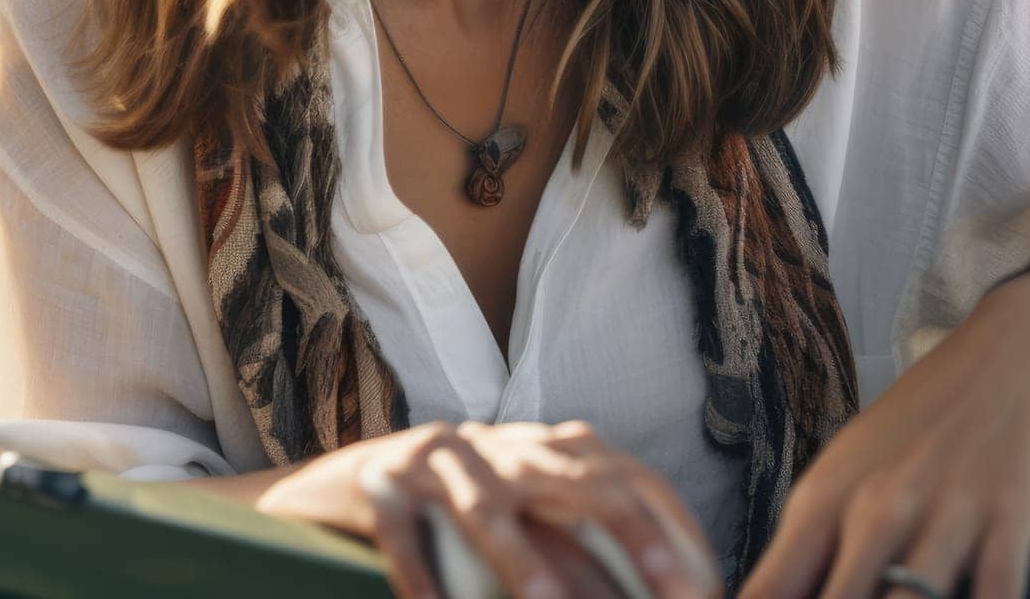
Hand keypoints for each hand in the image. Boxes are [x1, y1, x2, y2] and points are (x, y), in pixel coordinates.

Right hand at [255, 417, 724, 598]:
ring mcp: (429, 460)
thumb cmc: (437, 522)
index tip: (703, 585)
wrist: (326, 490)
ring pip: (485, 504)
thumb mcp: (509, 521)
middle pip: (569, 473)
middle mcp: (489, 446)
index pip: (614, 470)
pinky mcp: (374, 485)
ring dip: (523, 560)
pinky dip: (420, 575)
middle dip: (629, 530)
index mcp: (529, 451)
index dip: (663, 522)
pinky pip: (401, 533)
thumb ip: (567, 546)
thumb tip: (651, 593)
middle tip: (676, 592)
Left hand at [736, 270, 1029, 598]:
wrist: (1006, 353)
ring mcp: (942, 515)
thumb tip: (778, 595)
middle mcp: (876, 508)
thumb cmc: (918, 421)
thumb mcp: (850, 469)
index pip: (773, 586)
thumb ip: (816, 540)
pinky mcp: (1007, 519)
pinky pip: (997, 596)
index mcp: (826, 495)